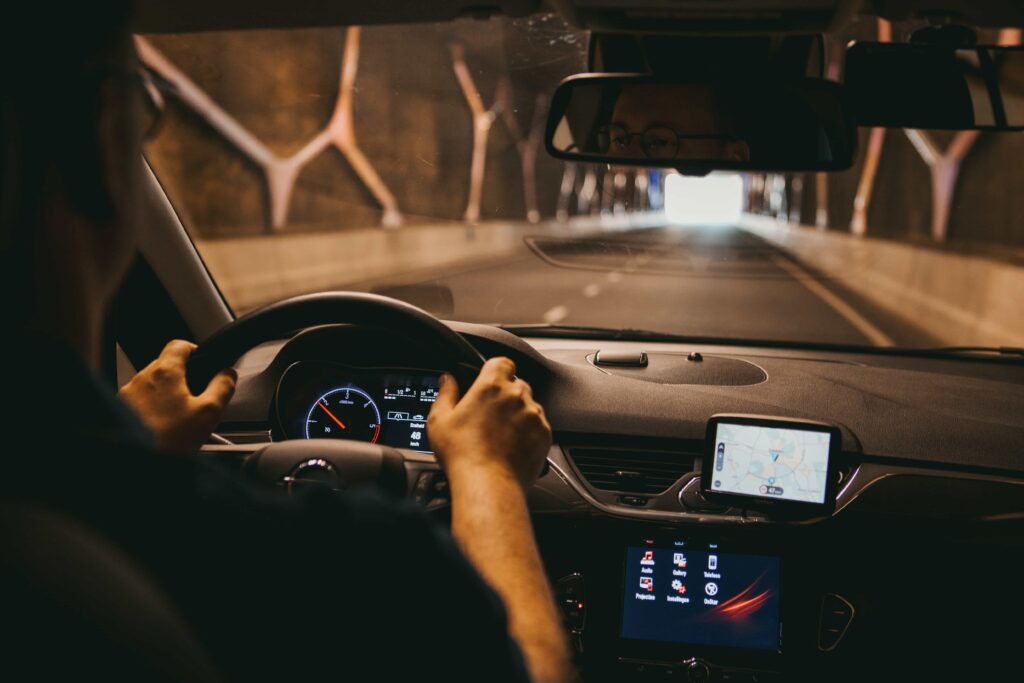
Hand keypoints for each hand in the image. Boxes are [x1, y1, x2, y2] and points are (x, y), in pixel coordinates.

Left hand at [118, 340, 236, 452]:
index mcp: (165, 373)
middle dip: (182, 378)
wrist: (136, 459)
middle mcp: (141, 379)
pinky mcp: (120, 410)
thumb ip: (222, 388)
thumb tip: (228, 374)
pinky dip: (152, 409)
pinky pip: (140, 402)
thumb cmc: (167, 440)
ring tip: (178, 419)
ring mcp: (128, 395)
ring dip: (165, 395)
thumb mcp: (208, 412)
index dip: (194, 351)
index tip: (202, 362)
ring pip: (152, 385)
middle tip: (195, 398)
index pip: (179, 345)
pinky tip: (162, 428)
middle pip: (165, 366)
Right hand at [428, 357, 551, 489]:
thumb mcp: (440, 421)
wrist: (488, 485)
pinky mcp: (545, 434)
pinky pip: (539, 425)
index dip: (496, 370)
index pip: (502, 362)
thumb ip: (445, 394)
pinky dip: (529, 432)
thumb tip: (447, 380)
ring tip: (501, 435)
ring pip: (529, 405)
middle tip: (489, 416)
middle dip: (505, 396)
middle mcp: (517, 396)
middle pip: (516, 384)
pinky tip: (512, 446)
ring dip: (519, 414)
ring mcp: (534, 415)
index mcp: (491, 386)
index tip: (490, 381)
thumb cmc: (463, 455)